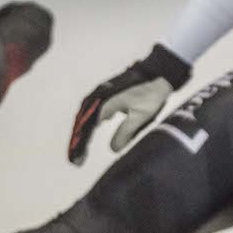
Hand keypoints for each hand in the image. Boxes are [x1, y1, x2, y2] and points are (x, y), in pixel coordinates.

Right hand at [67, 43, 190, 164]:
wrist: (158, 73)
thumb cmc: (150, 94)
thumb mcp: (140, 116)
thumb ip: (125, 132)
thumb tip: (112, 149)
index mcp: (104, 103)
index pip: (87, 128)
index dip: (81, 145)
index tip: (78, 160)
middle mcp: (99, 97)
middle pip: (82, 122)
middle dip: (77, 141)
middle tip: (75, 160)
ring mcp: (102, 93)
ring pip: (85, 115)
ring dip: (81, 131)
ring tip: (79, 148)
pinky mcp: (107, 92)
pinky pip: (93, 109)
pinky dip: (89, 122)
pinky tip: (92, 128)